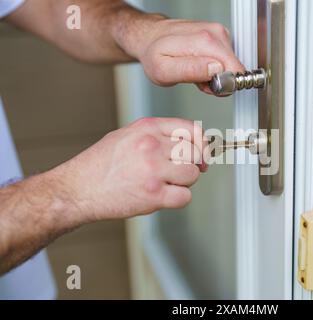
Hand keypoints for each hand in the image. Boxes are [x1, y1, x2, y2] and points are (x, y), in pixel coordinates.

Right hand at [49, 118, 207, 224]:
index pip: (191, 129)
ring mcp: (153, 170)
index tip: (202, 154)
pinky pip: (185, 197)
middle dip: (191, 164)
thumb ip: (157, 134)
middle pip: (195, 153)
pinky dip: (177, 199)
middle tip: (177, 172)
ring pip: (192, 175)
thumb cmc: (101, 164)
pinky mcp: (153, 195)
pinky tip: (162, 197)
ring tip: (164, 183)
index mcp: (147, 128)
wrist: (77, 189)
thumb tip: (190, 142)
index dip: (202, 143)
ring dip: (183, 183)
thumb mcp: (127, 135)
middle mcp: (152, 146)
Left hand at [119, 16, 244, 93]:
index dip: (222, 85)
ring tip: (197, 72)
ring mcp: (218, 33)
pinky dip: (214, 68)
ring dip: (215, 75)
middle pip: (235, 69)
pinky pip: (226, 60)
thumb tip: (216, 70)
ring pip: (231, 66)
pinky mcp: (219, 36)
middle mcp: (215, 33)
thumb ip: (191, 71)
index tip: (206, 85)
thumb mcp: (164, 71)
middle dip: (219, 81)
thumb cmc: (155, 55)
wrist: (151, 38)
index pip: (234, 71)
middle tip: (199, 80)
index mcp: (204, 41)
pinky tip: (200, 65)